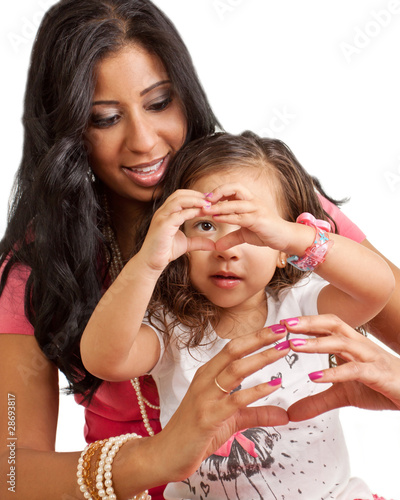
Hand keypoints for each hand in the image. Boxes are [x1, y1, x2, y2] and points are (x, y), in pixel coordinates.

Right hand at [140, 189, 214, 270]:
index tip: (210, 200)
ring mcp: (161, 217)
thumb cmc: (165, 251)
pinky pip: (178, 214)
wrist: (152, 262)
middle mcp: (162, 212)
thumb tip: (213, 244)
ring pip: (178, 200)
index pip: (180, 196)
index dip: (195, 195)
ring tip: (208, 204)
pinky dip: (191, 212)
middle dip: (196, 195)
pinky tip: (201, 213)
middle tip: (211, 199)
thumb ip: (199, 241)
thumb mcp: (186, 244)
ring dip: (195, 200)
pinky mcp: (163, 225)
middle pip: (180, 194)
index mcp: (166, 212)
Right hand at [152, 324, 289, 482]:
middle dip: (259, 338)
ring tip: (282, 350)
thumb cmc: (196, 433)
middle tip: (281, 330)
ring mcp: (205, 397)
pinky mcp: (208, 417)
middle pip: (234, 351)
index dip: (254, 337)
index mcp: (208, 375)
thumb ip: (257, 413)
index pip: (233, 348)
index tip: (276, 329)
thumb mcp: (231, 420)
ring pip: (235, 369)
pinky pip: (235, 400)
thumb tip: (285, 414)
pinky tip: (274, 384)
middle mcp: (205, 380)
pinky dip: (256, 390)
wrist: (167, 455)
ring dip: (261, 358)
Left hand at [203, 182, 291, 251]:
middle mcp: (253, 201)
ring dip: (219, 206)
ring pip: (235, 203)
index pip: (232, 188)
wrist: (285, 238)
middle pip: (234, 187)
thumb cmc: (266, 232)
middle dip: (218, 192)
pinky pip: (241, 216)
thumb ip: (231, 238)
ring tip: (206, 210)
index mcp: (249, 200)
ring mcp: (257, 209)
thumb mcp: (245, 235)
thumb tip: (217, 246)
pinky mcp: (259, 219)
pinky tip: (217, 218)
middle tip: (204, 200)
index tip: (206, 199)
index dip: (219, 191)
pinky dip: (227, 216)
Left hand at [282, 314, 399, 421]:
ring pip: (342, 342)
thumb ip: (317, 401)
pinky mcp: (379, 375)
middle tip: (285, 325)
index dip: (306, 322)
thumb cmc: (380, 386)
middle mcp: (360, 346)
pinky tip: (315, 377)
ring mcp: (370, 358)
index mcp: (351, 345)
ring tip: (294, 345)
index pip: (326, 326)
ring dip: (316, 342)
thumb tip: (291, 413)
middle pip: (333, 325)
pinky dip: (334, 372)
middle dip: (308, 323)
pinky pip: (354, 370)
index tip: (282, 322)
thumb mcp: (343, 395)